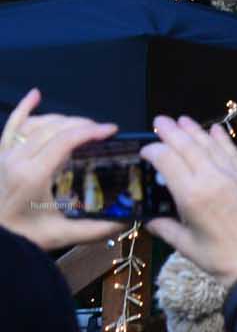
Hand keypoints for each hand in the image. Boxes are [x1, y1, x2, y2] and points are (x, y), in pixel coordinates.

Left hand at [0, 90, 123, 250]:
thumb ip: (96, 228)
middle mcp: (16, 159)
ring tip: (83, 125)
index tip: (111, 130)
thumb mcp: (61, 234)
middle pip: (55, 128)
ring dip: (63, 120)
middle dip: (82, 124)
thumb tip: (128, 219)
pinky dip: (24, 108)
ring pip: (38, 124)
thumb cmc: (21, 237)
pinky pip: (11, 125)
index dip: (92, 131)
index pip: (66, 141)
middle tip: (102, 132)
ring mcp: (4, 155)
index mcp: (32, 174)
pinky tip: (35, 94)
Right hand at [141, 115, 236, 288]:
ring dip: (195, 131)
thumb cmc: (220, 258)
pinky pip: (234, 153)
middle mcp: (213, 179)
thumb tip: (147, 218)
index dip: (154, 151)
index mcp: (192, 195)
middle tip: (159, 121)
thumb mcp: (184, 245)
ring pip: (211, 145)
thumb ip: (164, 227)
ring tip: (181, 120)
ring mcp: (234, 176)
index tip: (145, 150)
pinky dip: (223, 140)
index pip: (167, 160)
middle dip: (171, 132)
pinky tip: (215, 129)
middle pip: (188, 146)